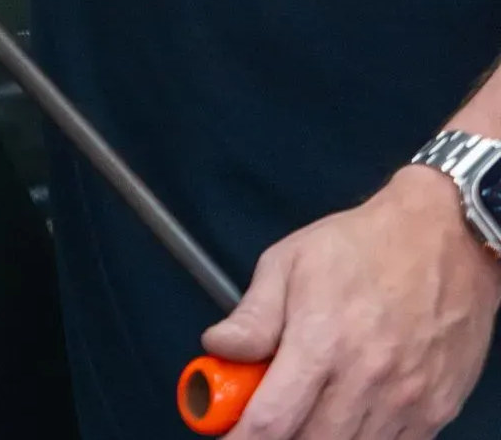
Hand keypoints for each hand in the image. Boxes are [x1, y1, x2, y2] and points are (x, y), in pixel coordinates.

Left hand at [203, 166, 500, 437]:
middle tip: (267, 413)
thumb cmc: (362, 246)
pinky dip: (361, 438)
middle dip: (279, 437)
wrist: (444, 241)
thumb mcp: (288, 263)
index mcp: (322, 342)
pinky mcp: (435, 413)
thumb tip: (217, 348)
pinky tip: (346, 412)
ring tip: (306, 404)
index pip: (273, 419)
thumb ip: (253, 316)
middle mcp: (366, 381)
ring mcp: (405, 403)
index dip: (243, 438)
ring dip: (319, 437)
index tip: (228, 433)